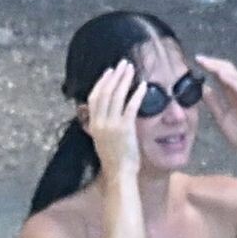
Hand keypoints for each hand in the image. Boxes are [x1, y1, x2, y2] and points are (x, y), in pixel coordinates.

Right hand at [82, 60, 142, 179]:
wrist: (119, 173)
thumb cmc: (114, 159)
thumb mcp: (101, 140)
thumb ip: (100, 126)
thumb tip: (99, 115)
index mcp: (93, 124)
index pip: (94, 97)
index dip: (102, 83)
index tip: (109, 72)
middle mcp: (99, 122)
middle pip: (104, 92)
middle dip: (114, 76)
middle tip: (122, 64)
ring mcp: (111, 125)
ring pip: (116, 96)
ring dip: (124, 80)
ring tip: (131, 68)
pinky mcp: (125, 129)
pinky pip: (131, 107)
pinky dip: (137, 94)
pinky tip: (144, 86)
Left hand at [196, 55, 236, 158]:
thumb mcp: (220, 116)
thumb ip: (213, 102)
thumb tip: (203, 88)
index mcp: (233, 93)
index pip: (222, 74)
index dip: (210, 66)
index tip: (196, 60)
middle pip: (228, 70)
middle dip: (213, 62)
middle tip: (198, 58)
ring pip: (234, 75)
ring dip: (220, 67)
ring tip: (207, 63)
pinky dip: (231, 79)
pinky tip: (221, 74)